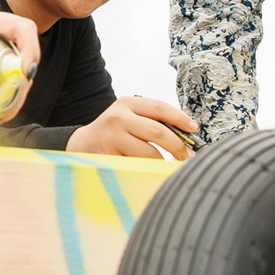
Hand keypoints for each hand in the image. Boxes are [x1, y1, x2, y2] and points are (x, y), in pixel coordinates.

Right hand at [67, 97, 200, 158]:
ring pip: (150, 153)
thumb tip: (187, 133)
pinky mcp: (109, 158)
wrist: (81, 146)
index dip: (180, 119)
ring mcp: (112, 139)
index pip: (159, 108)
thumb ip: (152, 120)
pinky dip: (149, 171)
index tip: (194, 129)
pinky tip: (150, 171)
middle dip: (177, 146)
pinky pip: (139, 167)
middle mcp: (118, 118)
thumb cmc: (113, 132)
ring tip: (166, 165)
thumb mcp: (128, 117)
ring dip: (163, 162)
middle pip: (158, 132)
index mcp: (126, 103)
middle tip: (186, 155)